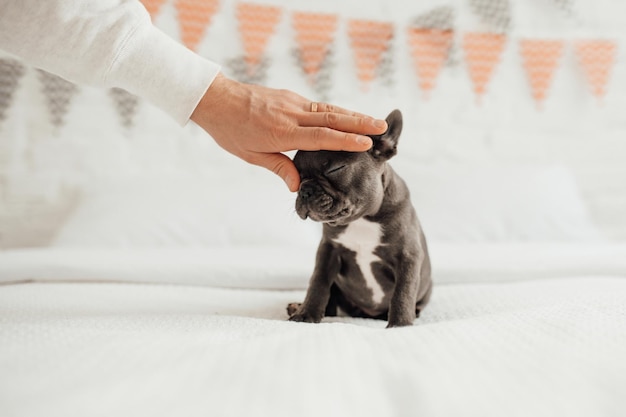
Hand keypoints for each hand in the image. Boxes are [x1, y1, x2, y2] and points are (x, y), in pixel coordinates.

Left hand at [190, 73, 387, 191]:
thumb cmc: (231, 130)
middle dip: (359, 123)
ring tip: (373, 121)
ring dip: (352, 115)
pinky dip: (336, 111)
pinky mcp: (290, 97)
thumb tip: (298, 187)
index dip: (346, 140)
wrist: (216, 99)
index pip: (321, 136)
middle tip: (382, 127)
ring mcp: (292, 102)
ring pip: (328, 109)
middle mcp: (291, 114)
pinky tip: (346, 117)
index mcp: (282, 132)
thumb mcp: (251, 156)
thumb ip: (279, 168)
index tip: (366, 143)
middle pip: (332, 118)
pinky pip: (318, 106)